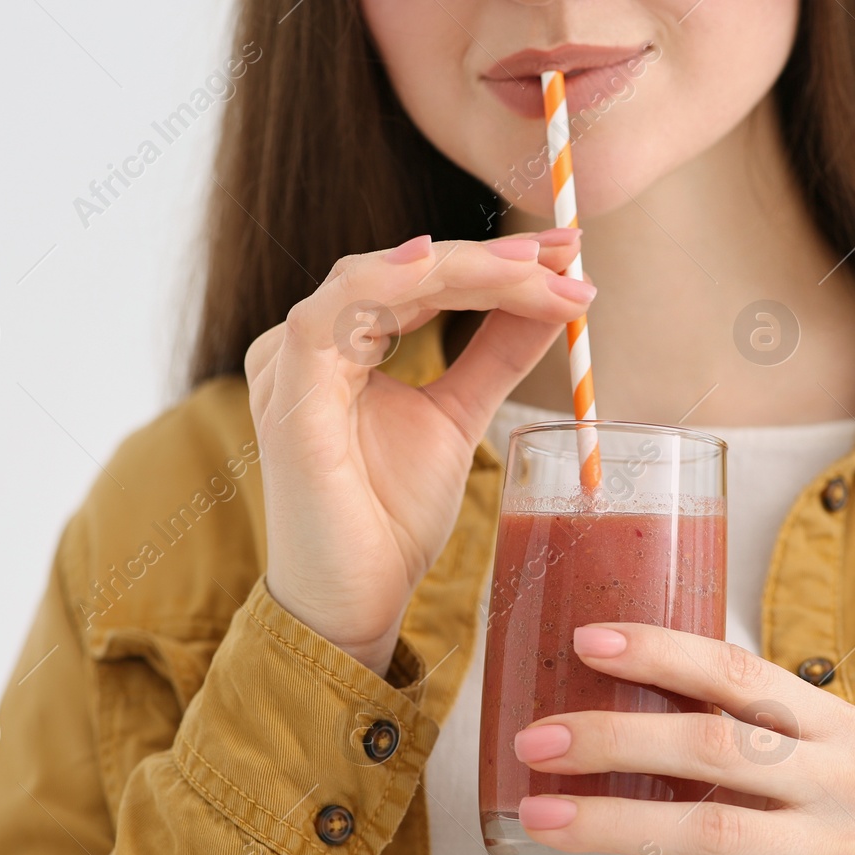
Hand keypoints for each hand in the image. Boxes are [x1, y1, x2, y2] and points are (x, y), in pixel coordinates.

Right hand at [245, 231, 593, 674]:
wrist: (353, 602)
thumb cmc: (389, 517)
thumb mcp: (458, 419)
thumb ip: (495, 357)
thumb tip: (555, 302)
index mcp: (345, 343)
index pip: (425, 279)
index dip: (496, 262)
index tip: (567, 254)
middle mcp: (312, 342)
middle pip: (406, 269)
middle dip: (492, 258)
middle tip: (565, 252)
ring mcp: (291, 365)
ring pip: (378, 280)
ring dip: (460, 267)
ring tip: (533, 269)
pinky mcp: (287, 397)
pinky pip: (328, 318)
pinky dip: (383, 285)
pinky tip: (433, 266)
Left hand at [511, 622, 854, 854]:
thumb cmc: (840, 836)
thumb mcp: (819, 768)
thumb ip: (747, 733)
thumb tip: (620, 690)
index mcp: (838, 726)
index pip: (740, 673)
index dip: (660, 652)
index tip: (584, 642)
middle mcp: (846, 781)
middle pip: (714, 745)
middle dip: (614, 738)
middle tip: (537, 741)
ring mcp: (842, 854)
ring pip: (706, 831)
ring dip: (609, 823)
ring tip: (539, 819)